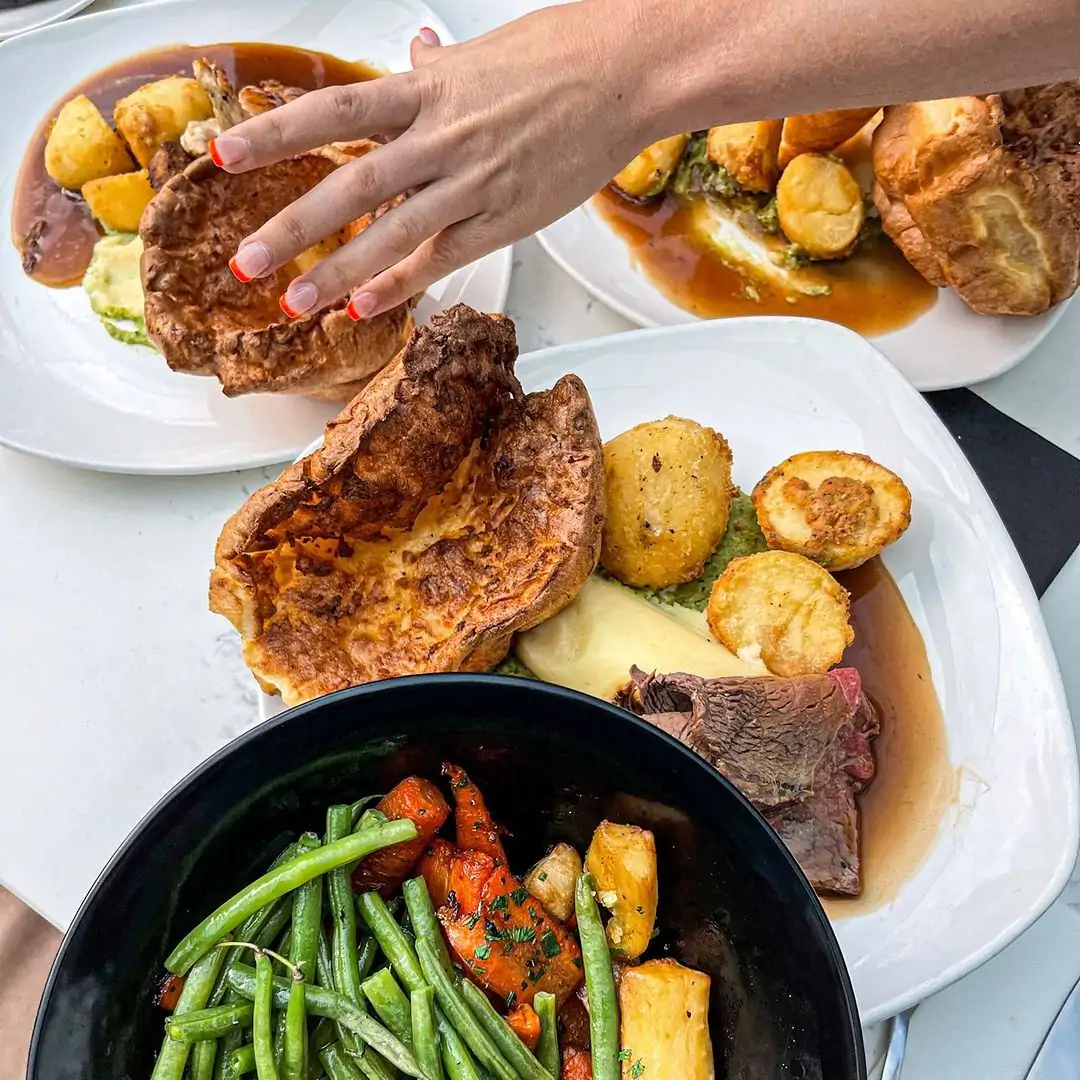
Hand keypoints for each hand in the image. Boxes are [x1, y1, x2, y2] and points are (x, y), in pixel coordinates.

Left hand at [212, 2, 653, 320]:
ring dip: (338, 273)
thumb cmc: (561, 55)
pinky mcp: (506, 218)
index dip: (274, 135)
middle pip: (349, 187)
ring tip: (295, 303)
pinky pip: (444, 257)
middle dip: (292, 228)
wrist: (627, 73)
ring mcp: (473, 182)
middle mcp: (441, 138)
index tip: (224, 156)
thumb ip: (437, 68)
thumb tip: (414, 53)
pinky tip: (365, 307)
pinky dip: (402, 284)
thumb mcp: (483, 55)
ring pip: (392, 234)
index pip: (332, 114)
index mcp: (426, 91)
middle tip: (245, 263)